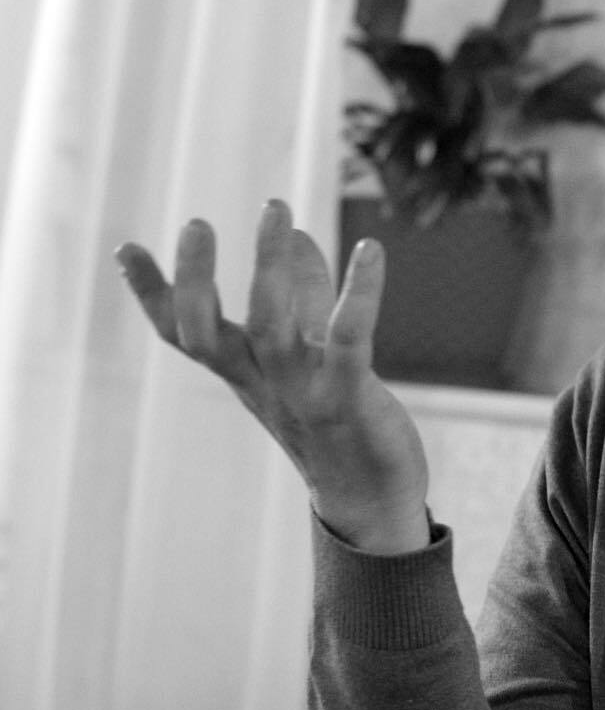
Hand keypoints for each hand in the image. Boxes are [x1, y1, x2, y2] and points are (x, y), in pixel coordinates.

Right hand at [115, 199, 430, 553]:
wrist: (372, 499)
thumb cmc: (338, 419)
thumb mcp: (311, 353)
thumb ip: (305, 296)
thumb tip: (295, 236)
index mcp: (245, 374)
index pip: (185, 334)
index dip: (154, 296)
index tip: (126, 247)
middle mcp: (262, 384)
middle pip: (208, 334)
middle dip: (195, 279)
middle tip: (196, 222)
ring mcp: (301, 394)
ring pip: (271, 329)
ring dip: (270, 267)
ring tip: (275, 210)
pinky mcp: (348, 399)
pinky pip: (350, 340)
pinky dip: (359, 293)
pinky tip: (371, 247)